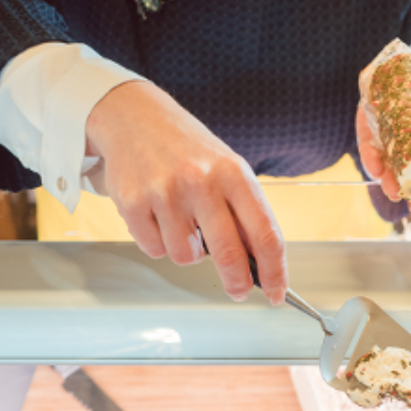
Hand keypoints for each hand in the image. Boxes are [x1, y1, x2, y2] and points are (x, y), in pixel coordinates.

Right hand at [85, 80, 286, 303]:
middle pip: (229, 254)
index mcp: (234, 173)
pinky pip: (154, 249)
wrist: (133, 117)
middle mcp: (201, 182)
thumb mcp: (226, 168)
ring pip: (186, 257)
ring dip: (187, 251)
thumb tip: (258, 262)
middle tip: (237, 291)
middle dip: (237, 282)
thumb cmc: (185, 148)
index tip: (276, 292)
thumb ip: (242, 211)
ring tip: (180, 223)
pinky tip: (156, 216)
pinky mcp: (133, 203)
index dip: (274, 272)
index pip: (265, 234)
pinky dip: (157, 242)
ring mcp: (165, 193)